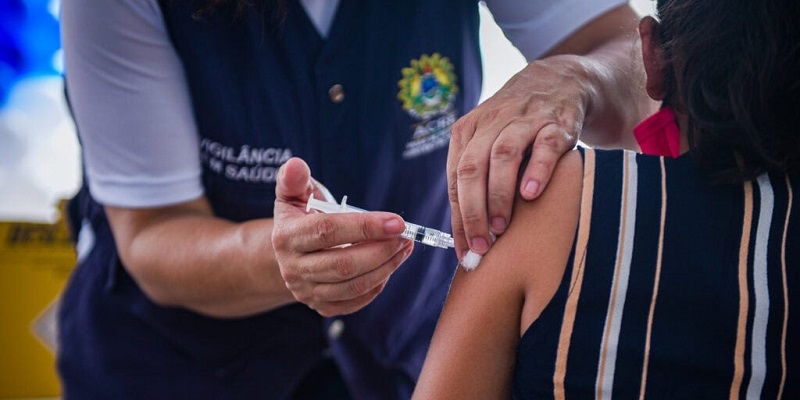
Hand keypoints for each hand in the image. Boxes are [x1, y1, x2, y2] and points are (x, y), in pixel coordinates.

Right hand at [272, 158, 413, 316]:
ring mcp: (306, 291)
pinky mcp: (320, 306)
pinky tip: (388, 267)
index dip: (365, 227)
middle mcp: (293, 268)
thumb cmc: (300, 215)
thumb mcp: (293, 193)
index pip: (329, 232)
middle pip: (343, 265)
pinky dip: (376, 287)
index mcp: (287, 236)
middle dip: (381, 250)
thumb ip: (295, 179)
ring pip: (352, 286)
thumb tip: (295, 165)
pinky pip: (353, 302)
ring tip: (404, 248)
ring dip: (385, 268)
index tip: (397, 222)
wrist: (290, 251)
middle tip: (405, 236)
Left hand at [448, 55, 587, 259]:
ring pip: (503, 155)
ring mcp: (524, 120)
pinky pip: (545, 146)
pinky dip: (536, 170)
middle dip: (473, 211)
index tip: (464, 251)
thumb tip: (467, 235)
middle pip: (472, 168)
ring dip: (499, 194)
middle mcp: (492, 123)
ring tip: (501, 227)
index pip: (456, 180)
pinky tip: (531, 194)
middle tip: (481, 245)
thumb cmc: (516, 126)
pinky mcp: (557, 122)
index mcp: (468, 132)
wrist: (558, 81)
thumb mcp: (488, 142)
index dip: (458, 218)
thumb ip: (477, 179)